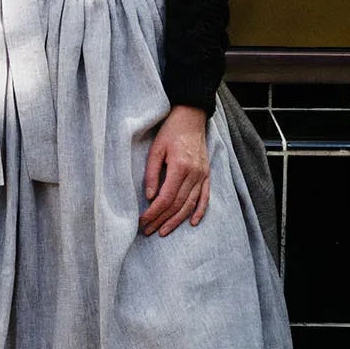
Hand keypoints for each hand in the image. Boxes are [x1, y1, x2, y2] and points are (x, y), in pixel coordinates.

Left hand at [140, 104, 210, 234]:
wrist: (191, 117)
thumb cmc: (170, 131)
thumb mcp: (156, 149)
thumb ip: (152, 173)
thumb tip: (149, 197)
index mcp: (180, 167)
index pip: (166, 198)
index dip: (154, 212)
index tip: (142, 221)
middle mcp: (194, 174)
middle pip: (177, 205)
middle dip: (162, 220)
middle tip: (148, 231)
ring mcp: (203, 175)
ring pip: (190, 204)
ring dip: (176, 220)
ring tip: (163, 231)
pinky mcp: (207, 174)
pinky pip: (205, 197)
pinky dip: (200, 211)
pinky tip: (192, 222)